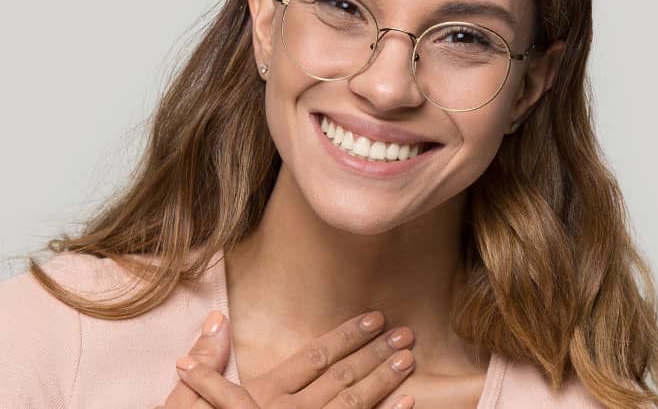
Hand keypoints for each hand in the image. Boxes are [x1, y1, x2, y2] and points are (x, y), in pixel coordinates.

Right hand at [161, 310, 415, 407]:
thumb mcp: (188, 406)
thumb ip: (206, 366)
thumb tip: (217, 319)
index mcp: (262, 395)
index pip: (314, 357)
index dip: (346, 337)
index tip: (374, 319)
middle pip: (340, 378)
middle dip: (374, 354)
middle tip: (406, 333)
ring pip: (352, 405)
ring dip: (383, 381)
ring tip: (408, 360)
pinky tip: (408, 402)